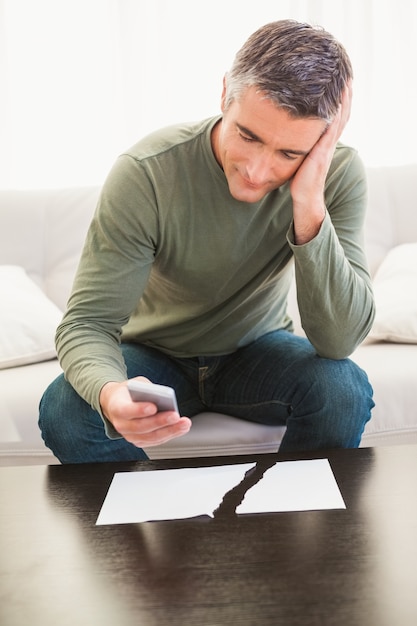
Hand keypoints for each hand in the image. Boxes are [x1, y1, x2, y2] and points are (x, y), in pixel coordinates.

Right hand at [99, 376, 190, 447]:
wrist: (117, 404)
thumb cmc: (129, 393)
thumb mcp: (136, 384)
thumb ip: (147, 390)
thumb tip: (163, 397)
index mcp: (116, 407)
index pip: (126, 410)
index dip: (139, 410)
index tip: (153, 407)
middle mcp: (121, 425)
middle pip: (140, 427)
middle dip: (160, 422)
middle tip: (175, 415)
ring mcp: (130, 436)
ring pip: (150, 437)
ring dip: (170, 431)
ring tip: (184, 423)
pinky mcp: (139, 441)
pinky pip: (156, 441)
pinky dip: (170, 435)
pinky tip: (181, 428)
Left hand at [290, 81, 352, 243]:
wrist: (304, 202)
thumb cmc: (297, 184)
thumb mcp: (294, 160)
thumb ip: (292, 147)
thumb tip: (276, 136)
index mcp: (321, 144)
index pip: (332, 116)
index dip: (336, 99)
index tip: (335, 80)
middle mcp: (326, 143)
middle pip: (339, 111)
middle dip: (342, 92)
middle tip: (343, 70)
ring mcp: (327, 146)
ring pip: (338, 116)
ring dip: (342, 97)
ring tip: (343, 77)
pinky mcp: (323, 150)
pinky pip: (331, 125)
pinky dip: (335, 111)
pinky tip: (335, 97)